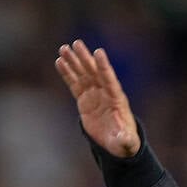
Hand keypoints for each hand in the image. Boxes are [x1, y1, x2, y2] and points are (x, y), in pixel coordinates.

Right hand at [55, 40, 140, 157]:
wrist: (115, 141)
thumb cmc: (123, 141)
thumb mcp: (125, 142)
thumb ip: (125, 140)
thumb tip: (126, 141)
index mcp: (116, 98)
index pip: (109, 79)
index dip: (104, 66)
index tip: (98, 52)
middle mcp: (105, 92)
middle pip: (94, 72)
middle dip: (85, 58)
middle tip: (76, 44)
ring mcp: (94, 93)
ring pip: (83, 74)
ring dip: (74, 61)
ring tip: (63, 48)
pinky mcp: (85, 98)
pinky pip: (74, 83)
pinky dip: (67, 73)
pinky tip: (59, 61)